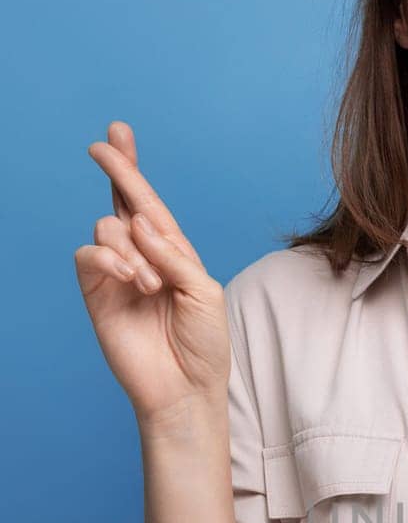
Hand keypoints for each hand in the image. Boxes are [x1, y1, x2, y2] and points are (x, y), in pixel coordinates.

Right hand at [76, 121, 231, 427]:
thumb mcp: (203, 292)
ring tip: (154, 285)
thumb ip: (173, 254)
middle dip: (117, 173)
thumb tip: (137, 222)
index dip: (131, 169)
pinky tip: (133, 279)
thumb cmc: (204, 345)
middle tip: (102, 149)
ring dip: (134, 249)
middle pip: (120, 203)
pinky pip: (89, 255)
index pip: (148, 203)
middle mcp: (142, 257)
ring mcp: (117, 274)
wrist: (185, 389)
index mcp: (172, 252)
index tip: (117, 133)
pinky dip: (110, 258)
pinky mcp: (97, 294)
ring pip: (108, 227)